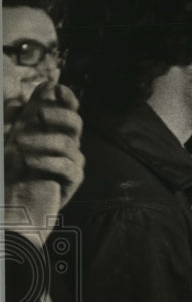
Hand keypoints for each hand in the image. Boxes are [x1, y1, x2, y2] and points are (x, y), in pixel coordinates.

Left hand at [4, 82, 83, 246]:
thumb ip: (15, 113)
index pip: (67, 107)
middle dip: (57, 115)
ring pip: (70, 143)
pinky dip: (48, 161)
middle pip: (75, 122)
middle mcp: (61, 144)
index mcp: (47, 129)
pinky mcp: (71, 182)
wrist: (8, 210)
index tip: (56, 91)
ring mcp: (68, 163)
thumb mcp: (5, 137)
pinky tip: (29, 163)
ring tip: (18, 148)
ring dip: (43, 141)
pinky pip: (71, 166)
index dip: (66, 97)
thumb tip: (32, 91)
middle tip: (37, 117)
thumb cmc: (4, 174)